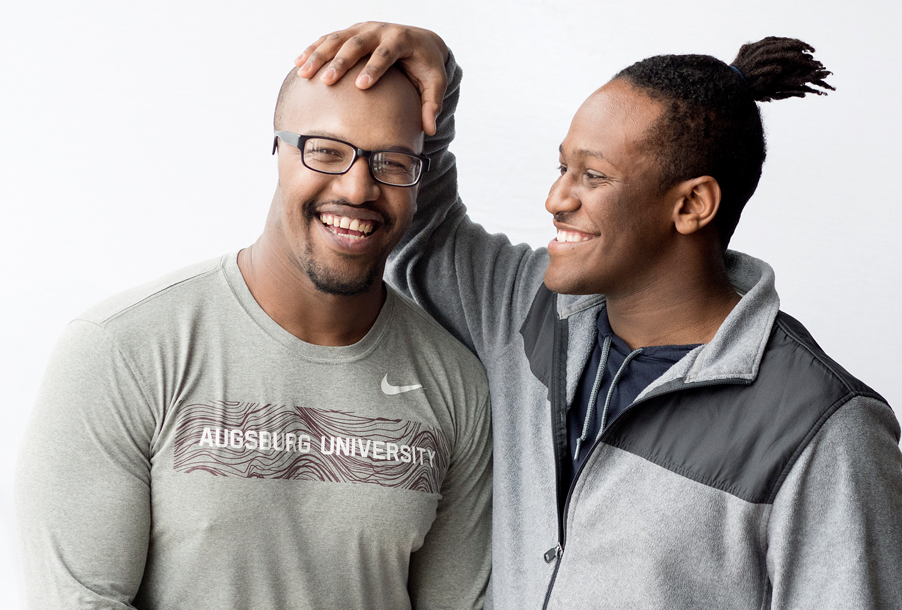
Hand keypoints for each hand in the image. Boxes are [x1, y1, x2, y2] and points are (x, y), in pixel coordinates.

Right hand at [296, 22, 448, 135]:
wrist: (419, 42)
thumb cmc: (426, 66)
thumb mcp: (435, 83)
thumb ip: (432, 105)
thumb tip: (430, 130)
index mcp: (401, 40)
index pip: (386, 54)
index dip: (374, 68)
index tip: (361, 86)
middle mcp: (380, 30)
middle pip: (358, 43)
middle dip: (340, 62)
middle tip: (327, 81)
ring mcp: (363, 28)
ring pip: (337, 38)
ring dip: (318, 54)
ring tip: (304, 73)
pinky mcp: (351, 31)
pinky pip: (329, 38)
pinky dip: (312, 49)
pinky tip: (298, 64)